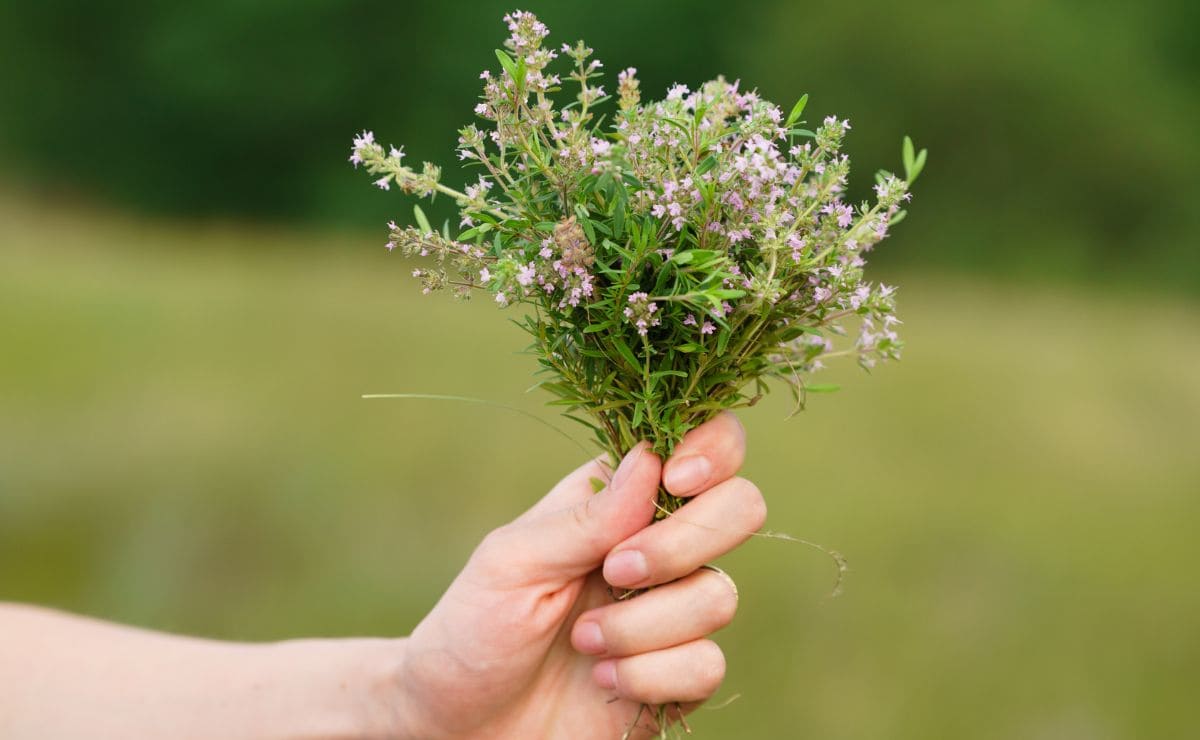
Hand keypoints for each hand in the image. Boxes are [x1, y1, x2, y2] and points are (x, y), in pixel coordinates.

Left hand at [397, 412, 765, 738]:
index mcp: (620, 498)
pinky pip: (707, 664)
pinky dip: (649, 674)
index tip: (675, 480)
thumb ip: (586, 517)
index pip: (704, 444)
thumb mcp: (513, 562)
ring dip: (642, 624)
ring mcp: (675, 609)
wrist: (462, 724)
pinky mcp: (680, 673)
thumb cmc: (475, 629)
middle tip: (614, 571)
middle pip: (742, 507)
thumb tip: (651, 459)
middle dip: (683, 542)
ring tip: (582, 641)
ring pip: (719, 595)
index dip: (712, 451)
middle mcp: (660, 544)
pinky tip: (604, 679)